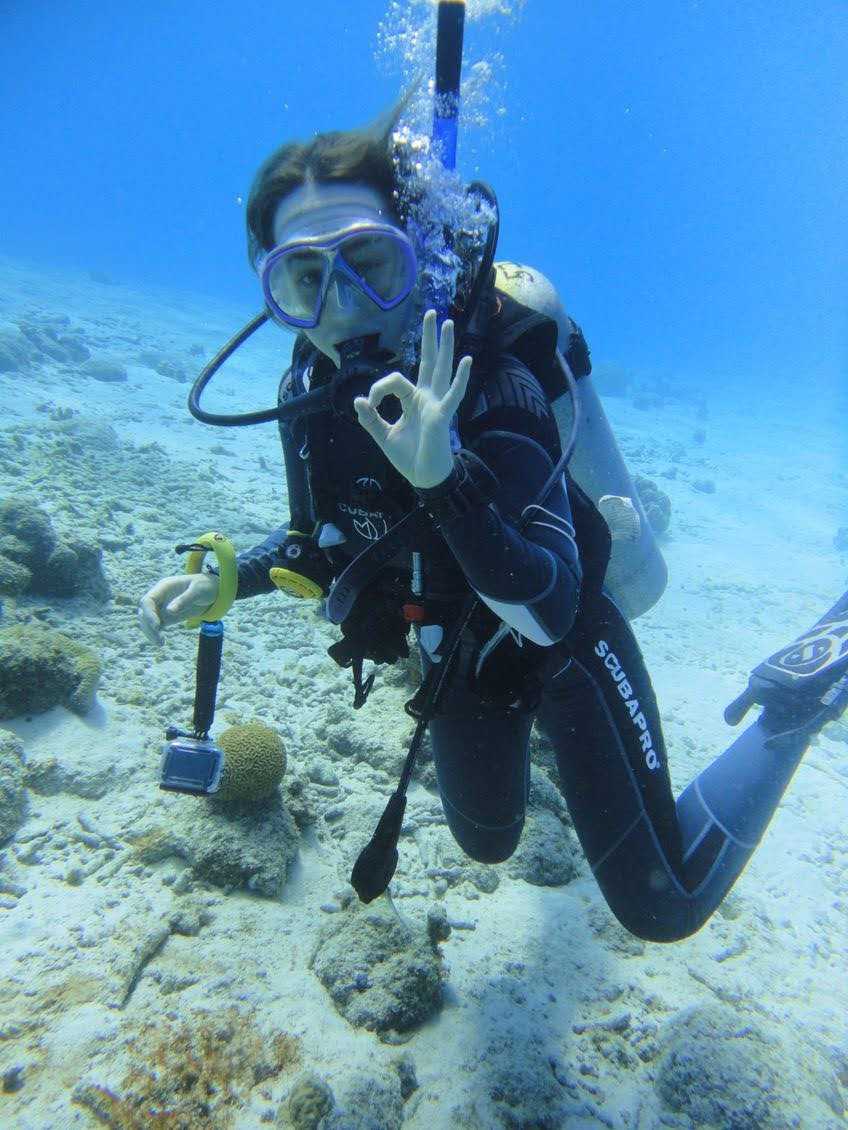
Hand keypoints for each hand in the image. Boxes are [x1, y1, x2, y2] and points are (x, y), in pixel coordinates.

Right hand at [137, 572, 219, 645]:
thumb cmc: (205, 587)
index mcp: (164, 587)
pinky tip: (161, 642)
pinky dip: (155, 635)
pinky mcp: (166, 617)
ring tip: (160, 643)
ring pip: (147, 621)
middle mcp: (159, 597)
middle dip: (148, 626)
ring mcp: (161, 607)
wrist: (212, 591)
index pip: (148, 601)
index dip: (149, 613)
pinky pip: (155, 627)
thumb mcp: (198, 591)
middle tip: (159, 639)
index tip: (157, 626)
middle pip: (144, 612)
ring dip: (150, 632)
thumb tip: (169, 611)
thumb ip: (184, 600)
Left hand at [353, 309, 471, 488]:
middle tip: (431, 313)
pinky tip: (467, 360)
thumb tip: (358, 399)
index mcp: (412, 400)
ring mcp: (436, 404)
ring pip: (440, 370)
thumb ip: (370, 419)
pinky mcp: (442, 415)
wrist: (423, 478)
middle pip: (427, 361)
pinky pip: (453, 394)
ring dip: (444, 346)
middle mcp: (426, 398)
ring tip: (447, 323)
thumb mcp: (383, 436)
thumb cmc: (408, 458)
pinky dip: (461, 378)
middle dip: (429, 338)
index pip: (394, 380)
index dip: (377, 388)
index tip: (368, 405)